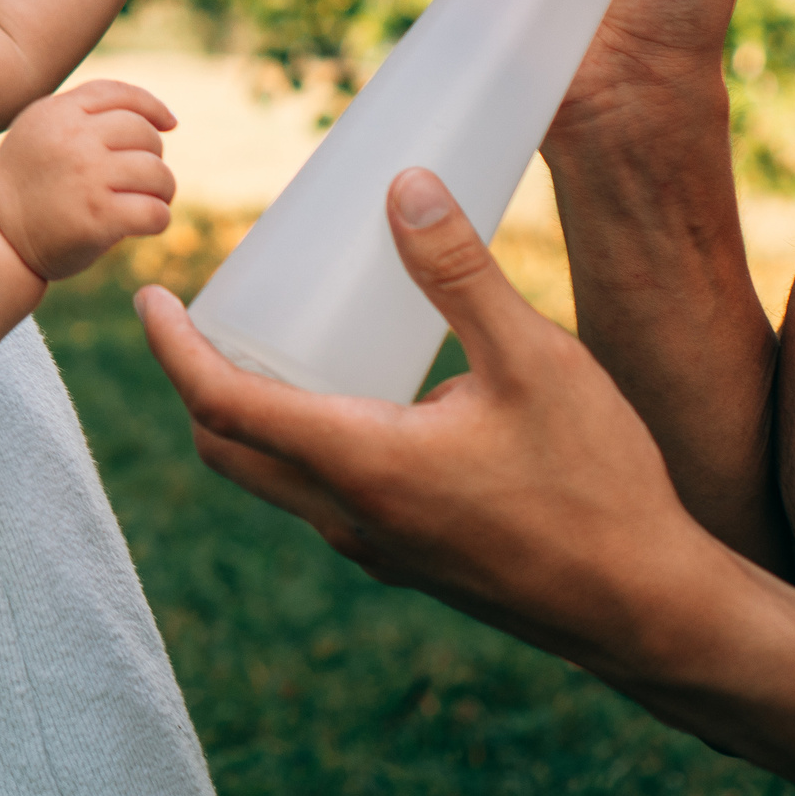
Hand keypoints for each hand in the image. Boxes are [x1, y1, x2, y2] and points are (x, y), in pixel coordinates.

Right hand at [0, 80, 178, 281]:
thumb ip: (80, 114)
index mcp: (58, 113)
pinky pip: (154, 212)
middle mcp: (74, 139)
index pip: (121, 95)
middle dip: (154, 157)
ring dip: (161, 191)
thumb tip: (151, 116)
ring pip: (157, 173)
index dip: (153, 107)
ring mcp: (87, 177)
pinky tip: (145, 224)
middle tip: (143, 180)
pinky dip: (158, 220)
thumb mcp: (39, 131)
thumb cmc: (25, 185)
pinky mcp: (97, 217)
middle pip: (145, 134)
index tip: (169, 124)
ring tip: (148, 201)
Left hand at [137, 164, 734, 682]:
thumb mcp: (534, 359)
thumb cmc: (597, 484)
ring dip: (247, 419)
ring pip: (273, 481)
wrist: (646, 608)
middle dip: (194, 382)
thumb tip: (404, 186)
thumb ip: (460, 272)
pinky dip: (299, 446)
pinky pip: (321, 499)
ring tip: (265, 346)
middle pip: (229, 450)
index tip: (148, 297)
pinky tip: (350, 401)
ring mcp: (376, 548)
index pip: (224, 405)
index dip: (173, 348)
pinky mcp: (409, 560)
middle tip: (195, 316)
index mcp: (361, 464)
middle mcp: (349, 516)